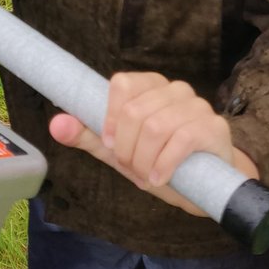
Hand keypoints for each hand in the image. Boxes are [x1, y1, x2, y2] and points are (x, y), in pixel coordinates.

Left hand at [48, 72, 258, 215]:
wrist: (207, 184)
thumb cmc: (158, 159)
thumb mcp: (120, 150)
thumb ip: (89, 135)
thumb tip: (56, 125)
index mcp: (150, 85)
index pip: (122, 84)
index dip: (110, 118)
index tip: (111, 145)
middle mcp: (175, 89)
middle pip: (134, 111)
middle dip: (126, 149)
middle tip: (132, 169)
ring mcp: (197, 105)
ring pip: (155, 127)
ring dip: (144, 161)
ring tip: (146, 176)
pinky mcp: (213, 127)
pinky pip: (181, 140)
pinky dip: (164, 165)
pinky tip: (160, 179)